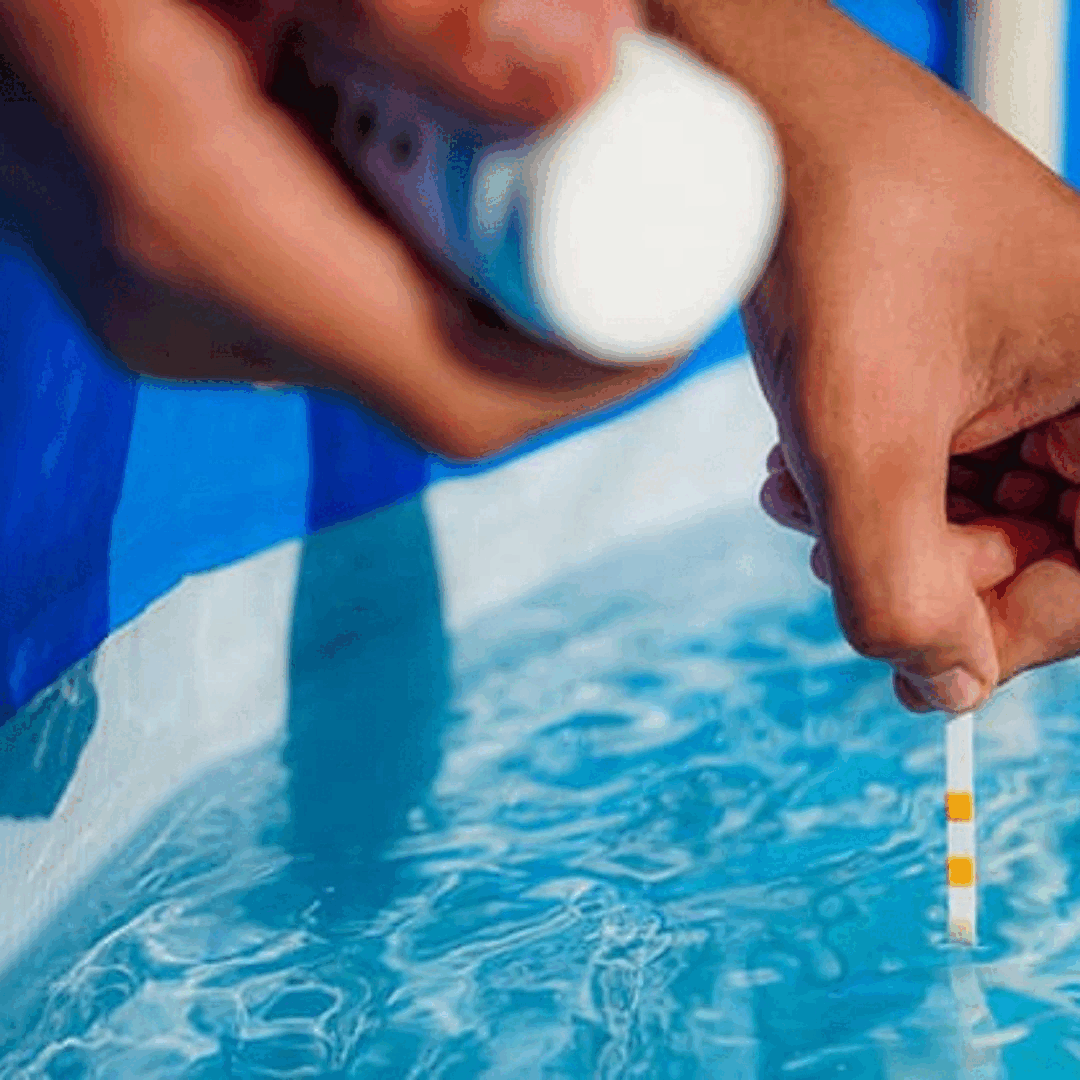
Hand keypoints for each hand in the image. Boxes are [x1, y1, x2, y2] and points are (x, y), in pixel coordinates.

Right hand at [0, 0, 671, 458]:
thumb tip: (590, 76)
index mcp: (200, 224)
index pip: (459, 391)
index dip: (591, 370)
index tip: (680, 296)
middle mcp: (183, 309)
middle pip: (443, 381)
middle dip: (558, 316)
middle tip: (636, 206)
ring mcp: (177, 313)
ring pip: (398, 354)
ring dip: (494, 286)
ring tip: (548, 176)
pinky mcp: (182, 293)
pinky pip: (344, 319)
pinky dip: (423, 265)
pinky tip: (439, 172)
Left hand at [644, 0, 1079, 712]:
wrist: (772, 124)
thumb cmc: (839, 240)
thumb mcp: (863, 436)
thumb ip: (903, 586)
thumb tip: (941, 689)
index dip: (1010, 633)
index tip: (915, 663)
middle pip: (1043, 547)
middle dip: (925, 569)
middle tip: (835, 557)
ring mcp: (1040, 364)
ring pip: (981, 510)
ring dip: (881, 528)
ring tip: (797, 494)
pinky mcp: (977, 354)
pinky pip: (945, 458)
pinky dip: (871, 481)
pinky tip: (796, 464)